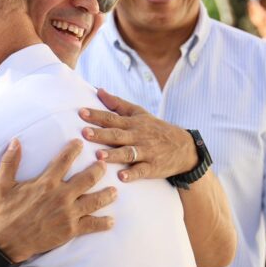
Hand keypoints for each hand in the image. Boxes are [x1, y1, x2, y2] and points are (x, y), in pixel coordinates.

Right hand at [0, 139, 115, 263]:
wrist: (8, 242)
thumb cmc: (5, 212)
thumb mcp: (2, 184)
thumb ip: (10, 161)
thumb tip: (15, 140)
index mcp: (46, 183)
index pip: (64, 160)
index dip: (74, 149)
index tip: (81, 143)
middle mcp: (60, 196)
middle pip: (87, 179)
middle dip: (98, 170)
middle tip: (105, 164)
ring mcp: (67, 213)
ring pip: (94, 201)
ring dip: (107, 195)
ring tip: (114, 191)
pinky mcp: (70, 230)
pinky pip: (92, 225)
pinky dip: (103, 223)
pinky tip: (111, 220)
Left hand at [79, 88, 196, 181]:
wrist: (184, 147)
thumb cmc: (156, 128)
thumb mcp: (139, 113)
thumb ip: (117, 103)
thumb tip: (98, 90)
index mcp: (132, 123)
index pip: (112, 118)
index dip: (96, 115)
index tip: (81, 112)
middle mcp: (138, 136)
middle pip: (117, 135)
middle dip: (100, 134)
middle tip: (84, 133)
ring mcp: (146, 152)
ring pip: (128, 153)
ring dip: (113, 154)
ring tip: (99, 156)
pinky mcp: (152, 167)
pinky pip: (141, 171)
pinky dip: (132, 174)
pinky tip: (122, 176)